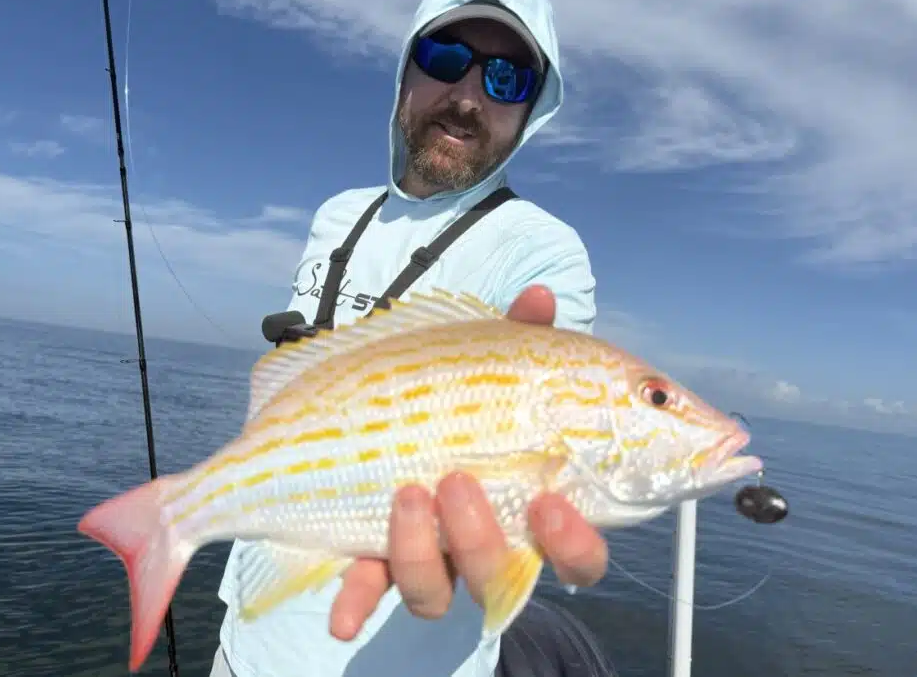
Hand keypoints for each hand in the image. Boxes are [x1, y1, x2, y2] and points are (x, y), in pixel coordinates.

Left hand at [328, 285, 608, 640]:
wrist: (381, 408)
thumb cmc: (458, 390)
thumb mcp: (489, 359)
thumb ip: (519, 336)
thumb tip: (538, 297)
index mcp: (527, 504)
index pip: (576, 551)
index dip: (574, 543)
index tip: (552, 503)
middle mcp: (480, 540)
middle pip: (501, 576)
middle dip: (481, 537)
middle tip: (458, 480)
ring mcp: (426, 550)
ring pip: (437, 589)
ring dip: (421, 551)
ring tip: (406, 493)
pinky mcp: (374, 550)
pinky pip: (368, 591)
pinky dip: (356, 605)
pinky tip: (340, 619)